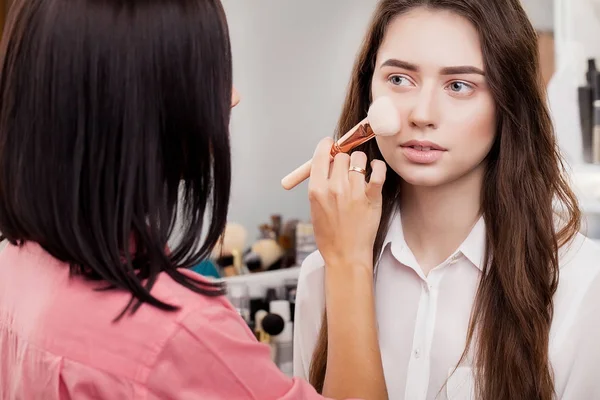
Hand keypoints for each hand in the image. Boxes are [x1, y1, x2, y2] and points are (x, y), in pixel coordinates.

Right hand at [308, 137, 386, 271]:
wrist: (345, 255)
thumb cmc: (330, 234)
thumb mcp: (315, 207)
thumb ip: (321, 183)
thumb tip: (329, 160)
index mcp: (316, 190)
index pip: (321, 155)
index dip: (327, 146)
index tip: (331, 146)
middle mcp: (334, 188)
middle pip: (341, 155)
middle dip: (344, 158)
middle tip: (346, 168)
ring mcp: (354, 192)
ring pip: (359, 159)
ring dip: (360, 163)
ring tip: (360, 173)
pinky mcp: (372, 198)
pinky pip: (378, 171)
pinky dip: (378, 167)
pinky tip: (375, 171)